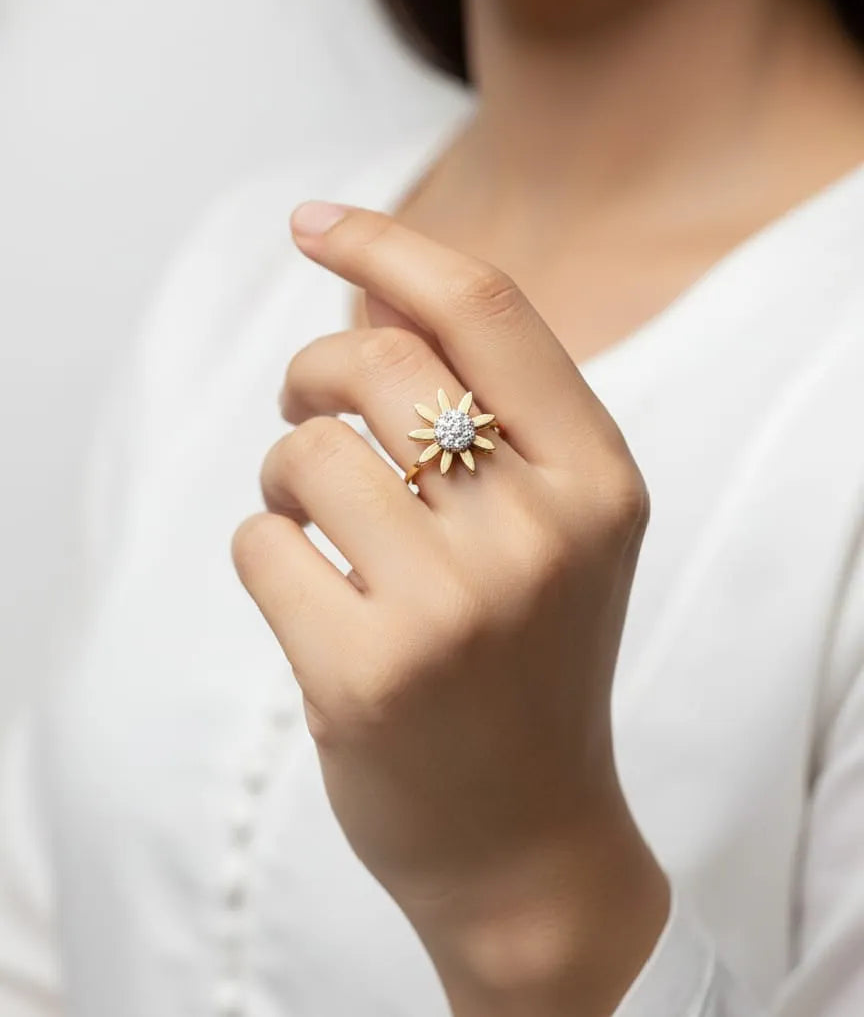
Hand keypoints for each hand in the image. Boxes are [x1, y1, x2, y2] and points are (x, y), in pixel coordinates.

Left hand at [232, 201, 669, 1015]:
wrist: (528, 841)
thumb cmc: (530, 663)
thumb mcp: (546, 526)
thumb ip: (474, 405)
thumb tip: (366, 297)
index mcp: (600, 479)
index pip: (486, 308)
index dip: (389, 245)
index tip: (315, 224)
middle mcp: (541, 531)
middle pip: (376, 363)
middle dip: (315, 370)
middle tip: (309, 411)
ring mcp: (455, 607)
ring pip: (304, 450)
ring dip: (284, 471)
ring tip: (313, 519)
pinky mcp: (367, 674)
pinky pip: (260, 542)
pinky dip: (265, 550)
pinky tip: (311, 596)